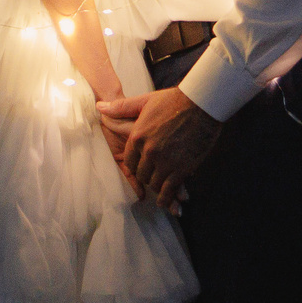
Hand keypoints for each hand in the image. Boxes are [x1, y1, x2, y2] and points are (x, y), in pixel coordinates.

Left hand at [96, 86, 221, 206]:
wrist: (202, 103)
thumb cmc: (174, 100)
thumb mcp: (144, 101)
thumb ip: (121, 108)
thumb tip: (99, 107)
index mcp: (137, 136)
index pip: (129, 161)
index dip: (135, 164)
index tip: (142, 165)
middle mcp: (149, 151)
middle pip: (141, 174)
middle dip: (146, 175)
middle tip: (154, 175)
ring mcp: (165, 162)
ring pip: (154, 183)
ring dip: (157, 186)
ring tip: (161, 188)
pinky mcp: (181, 169)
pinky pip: (169, 190)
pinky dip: (166, 198)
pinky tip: (165, 202)